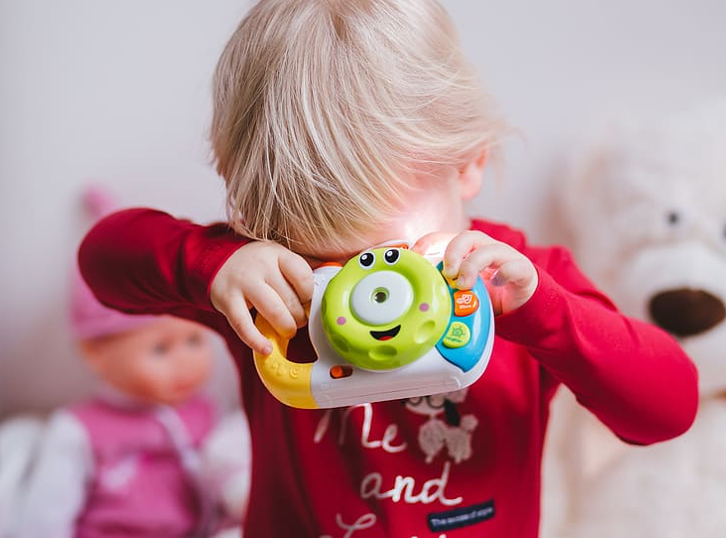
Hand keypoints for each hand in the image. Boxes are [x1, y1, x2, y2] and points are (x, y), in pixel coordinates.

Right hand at [210, 241, 313, 354]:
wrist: (217, 260)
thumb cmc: (256, 265)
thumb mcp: (277, 258)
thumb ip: (296, 274)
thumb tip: (321, 298)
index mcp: (277, 254)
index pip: (303, 276)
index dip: (310, 295)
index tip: (308, 303)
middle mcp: (260, 266)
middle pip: (290, 298)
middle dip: (299, 316)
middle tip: (299, 321)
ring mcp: (243, 283)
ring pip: (273, 311)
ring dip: (285, 327)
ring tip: (287, 332)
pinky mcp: (227, 300)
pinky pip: (243, 325)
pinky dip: (256, 340)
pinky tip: (266, 348)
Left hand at [413, 231, 537, 315]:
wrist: (521, 305)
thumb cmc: (489, 295)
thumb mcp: (462, 292)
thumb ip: (446, 289)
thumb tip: (421, 296)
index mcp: (469, 252)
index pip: (448, 237)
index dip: (431, 241)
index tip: (416, 253)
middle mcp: (486, 250)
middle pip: (469, 237)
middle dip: (454, 252)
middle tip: (447, 272)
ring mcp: (506, 258)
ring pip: (490, 250)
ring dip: (473, 266)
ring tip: (464, 285)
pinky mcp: (523, 271)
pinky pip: (514, 267)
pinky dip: (504, 274)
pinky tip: (496, 285)